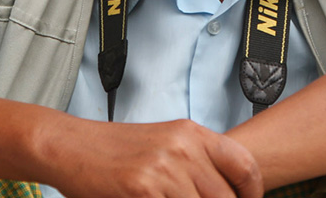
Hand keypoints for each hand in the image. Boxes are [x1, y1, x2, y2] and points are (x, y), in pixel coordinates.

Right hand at [38, 117, 262, 197]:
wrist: (72, 146)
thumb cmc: (118, 150)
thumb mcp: (166, 144)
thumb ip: (196, 162)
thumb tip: (225, 191)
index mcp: (194, 133)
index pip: (244, 164)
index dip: (252, 192)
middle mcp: (184, 147)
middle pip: (225, 197)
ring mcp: (164, 169)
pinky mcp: (143, 188)